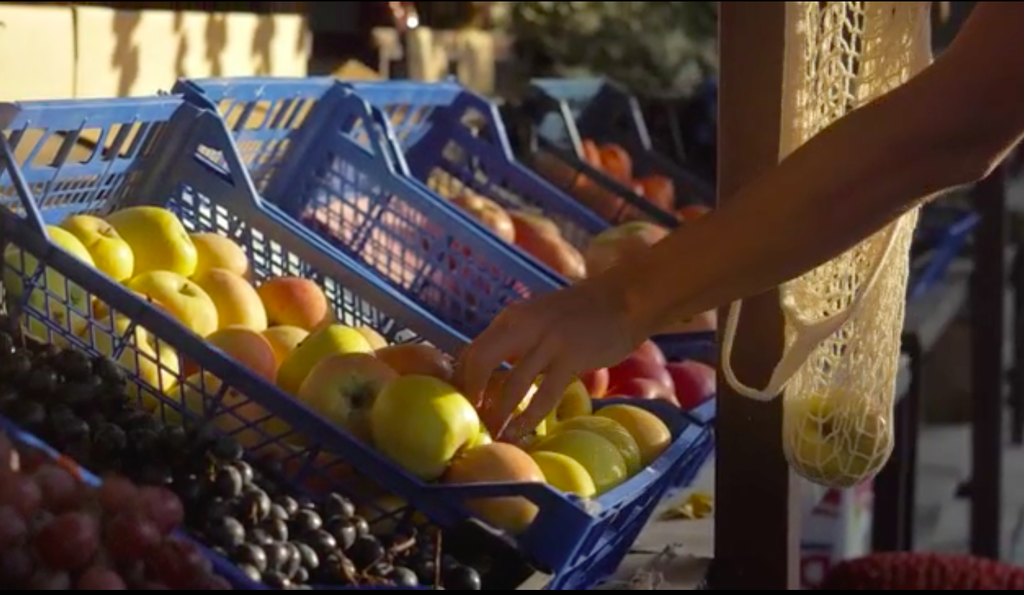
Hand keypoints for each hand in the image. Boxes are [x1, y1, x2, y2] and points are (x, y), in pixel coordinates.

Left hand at [455, 273, 642, 440]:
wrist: (625, 297)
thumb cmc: (584, 313)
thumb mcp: (541, 319)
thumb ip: (519, 341)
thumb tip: (496, 373)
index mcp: (512, 317)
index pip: (473, 349)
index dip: (463, 379)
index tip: (463, 403)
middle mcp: (523, 325)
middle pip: (480, 361)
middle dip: (471, 393)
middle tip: (473, 418)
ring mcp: (547, 340)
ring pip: (512, 383)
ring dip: (499, 413)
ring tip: (494, 434)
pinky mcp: (571, 357)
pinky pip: (544, 394)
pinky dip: (529, 417)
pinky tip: (522, 432)